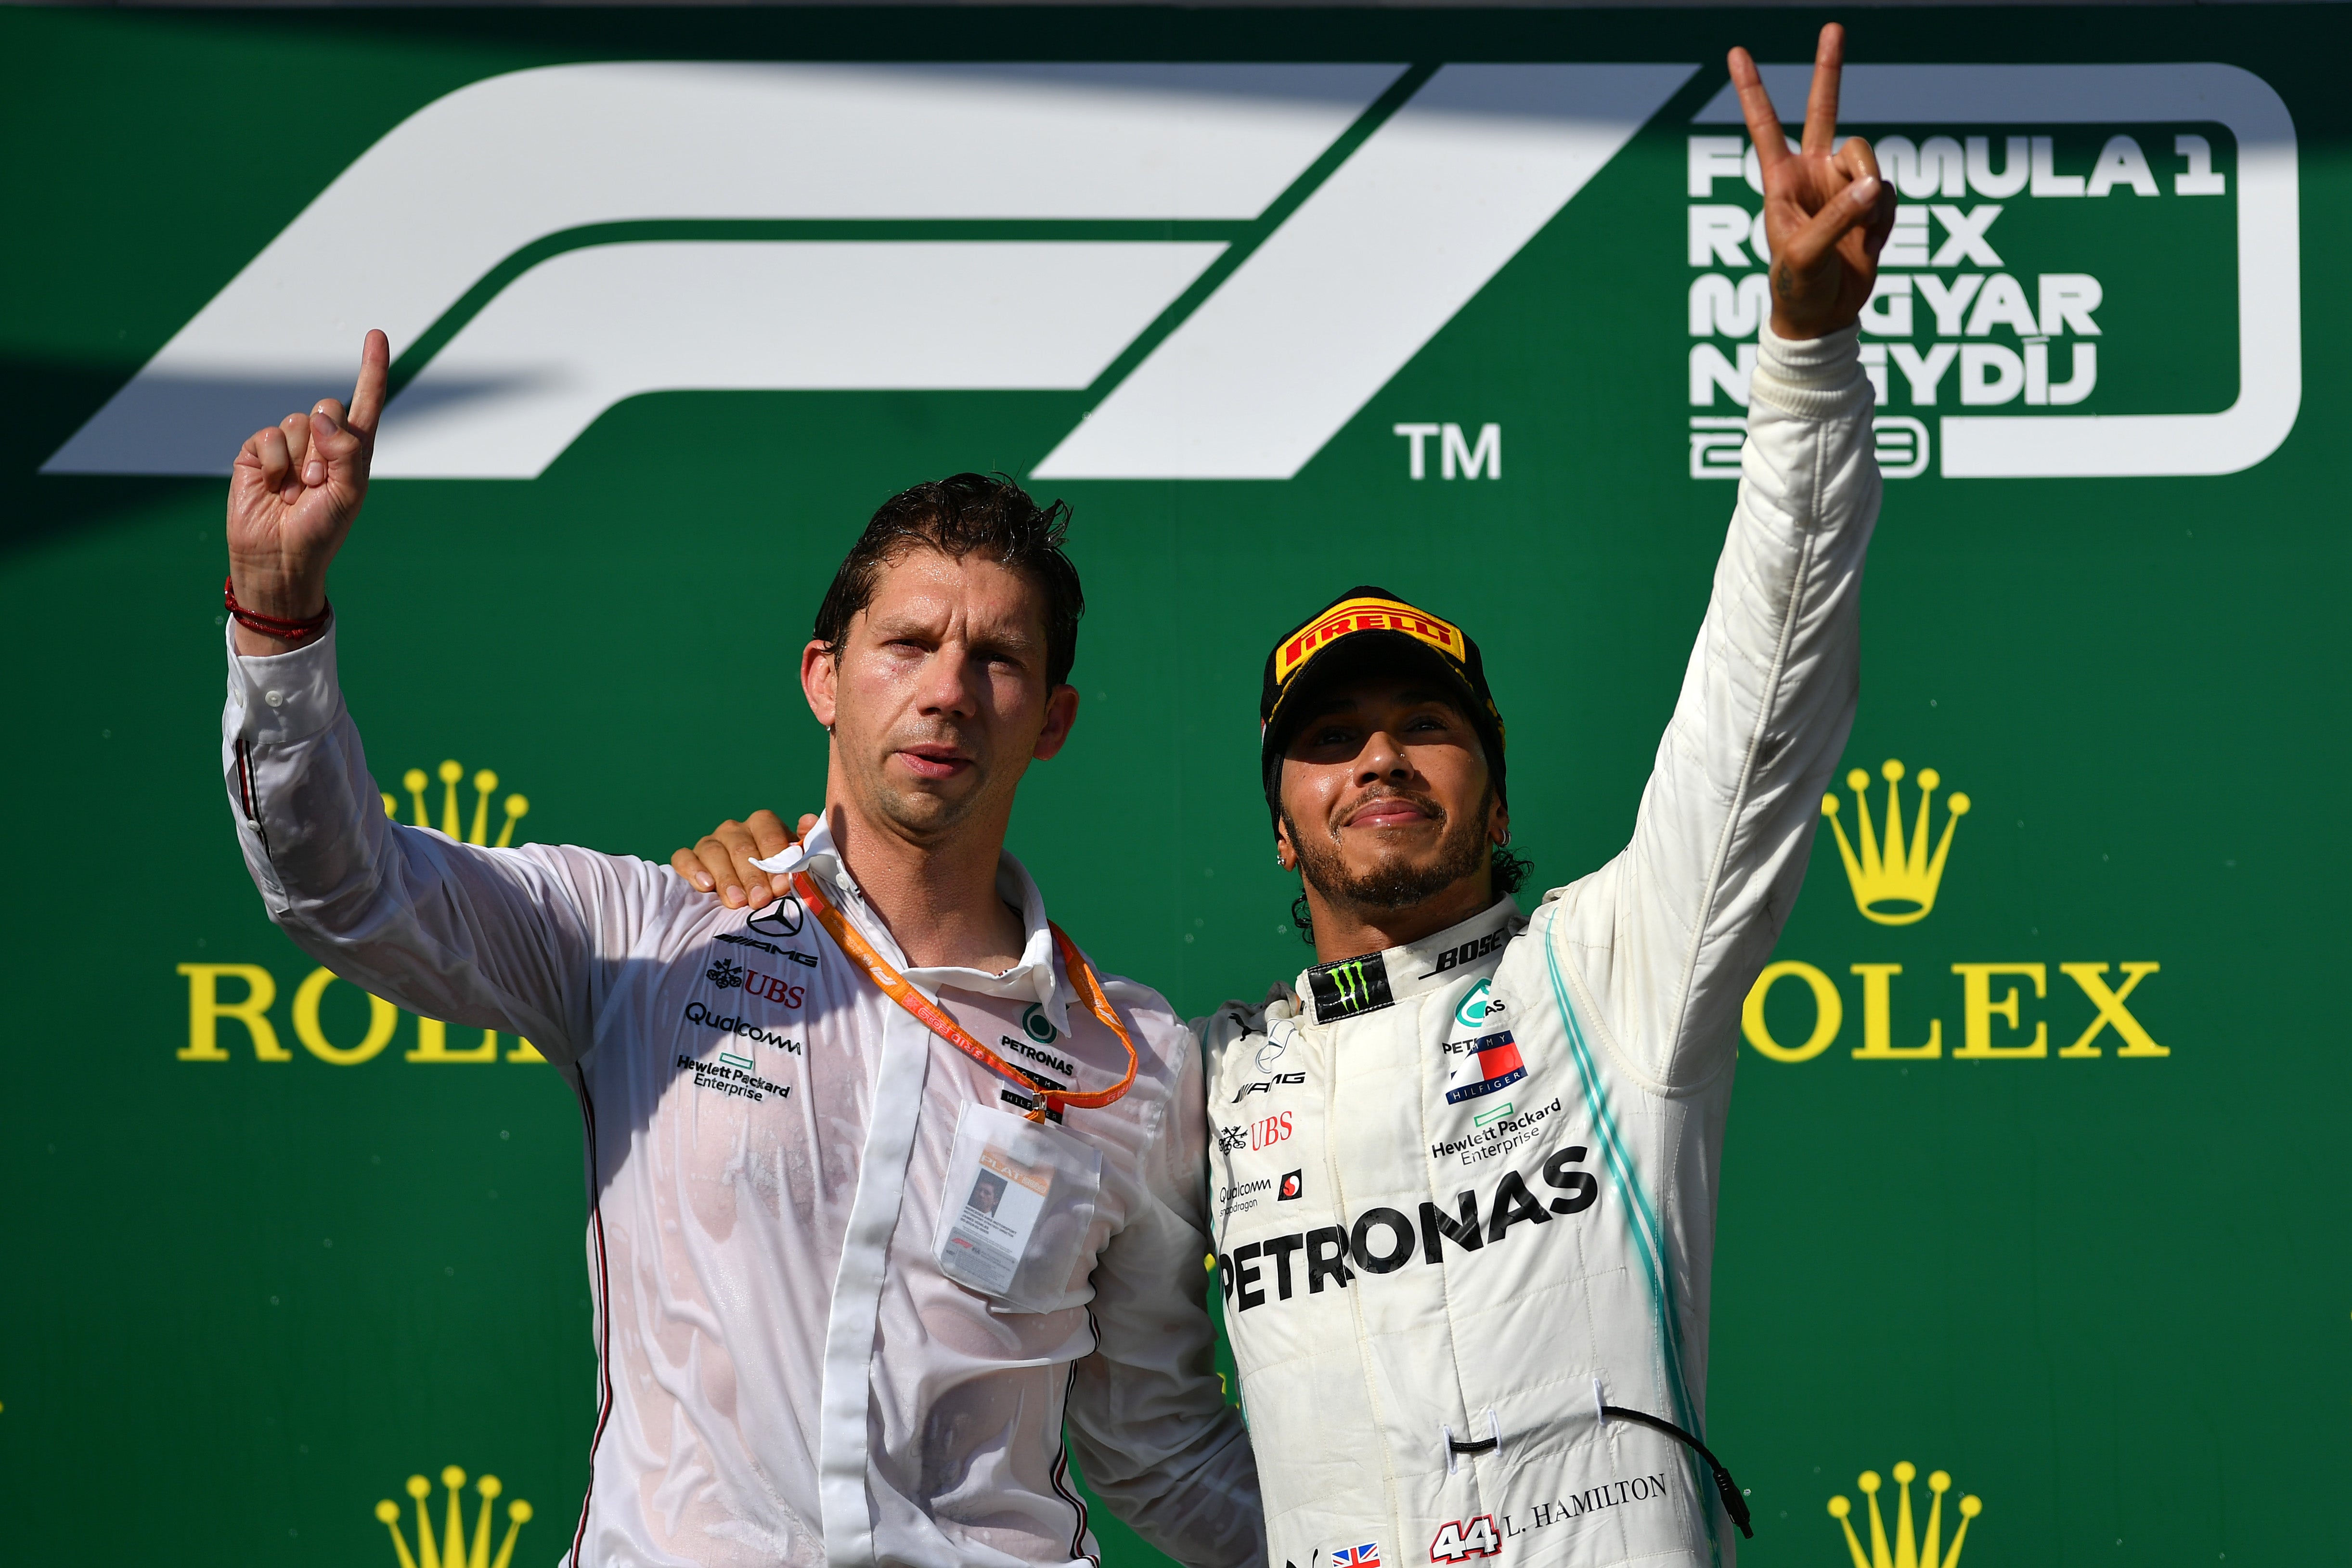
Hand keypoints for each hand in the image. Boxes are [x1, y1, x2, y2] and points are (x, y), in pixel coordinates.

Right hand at [226, 329, 389, 651]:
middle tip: (318, 483)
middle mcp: (322, 443)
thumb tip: (323, 416)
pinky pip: (269, 436)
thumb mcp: (348, 494)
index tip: (376, 334)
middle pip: (327, 405)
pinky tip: (273, 488)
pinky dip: (274, 463)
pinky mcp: (258, 453)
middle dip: (325, 444)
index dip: (371, 368)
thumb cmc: (321, 531)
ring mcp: (289, 447)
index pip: (366, 403)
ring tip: (296, 492)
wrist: (280, 559)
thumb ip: (346, 451)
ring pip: (297, 422)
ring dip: (299, 460)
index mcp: (352, 452)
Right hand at [673, 809, 819, 907]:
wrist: (751, 895)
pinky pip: (684, 858)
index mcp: (762, 824)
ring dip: (726, 878)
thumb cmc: (778, 878)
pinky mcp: (689, 858)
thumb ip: (804, 844)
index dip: (775, 857)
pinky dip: (693, 870)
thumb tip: (809, 821)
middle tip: (760, 900)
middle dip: (752, 875)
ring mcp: (710, 842)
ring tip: (737, 901)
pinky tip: (705, 887)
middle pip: (741, 846)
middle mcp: (735, 829)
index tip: (781, 885)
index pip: (768, 833)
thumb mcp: (796, 863)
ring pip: (713, 852)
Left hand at [1729, 25, 1896, 340]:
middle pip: (1824, 110)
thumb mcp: (1805, 255)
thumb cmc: (1798, 288)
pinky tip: (1871, 243)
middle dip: (1829, 69)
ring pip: (1869, 158)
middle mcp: (1813, 173)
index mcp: (1781, 180)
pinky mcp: (1871, 202)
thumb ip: (1837, 217)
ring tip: (1860, 232)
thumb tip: (1873, 184)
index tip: (1736, 52)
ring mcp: (1844, 185)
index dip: (1752, 90)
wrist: (1824, 317)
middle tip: (1832, 27)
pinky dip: (1886, 218)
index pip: (1765, 126)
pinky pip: (1890, 192)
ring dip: (1869, 194)